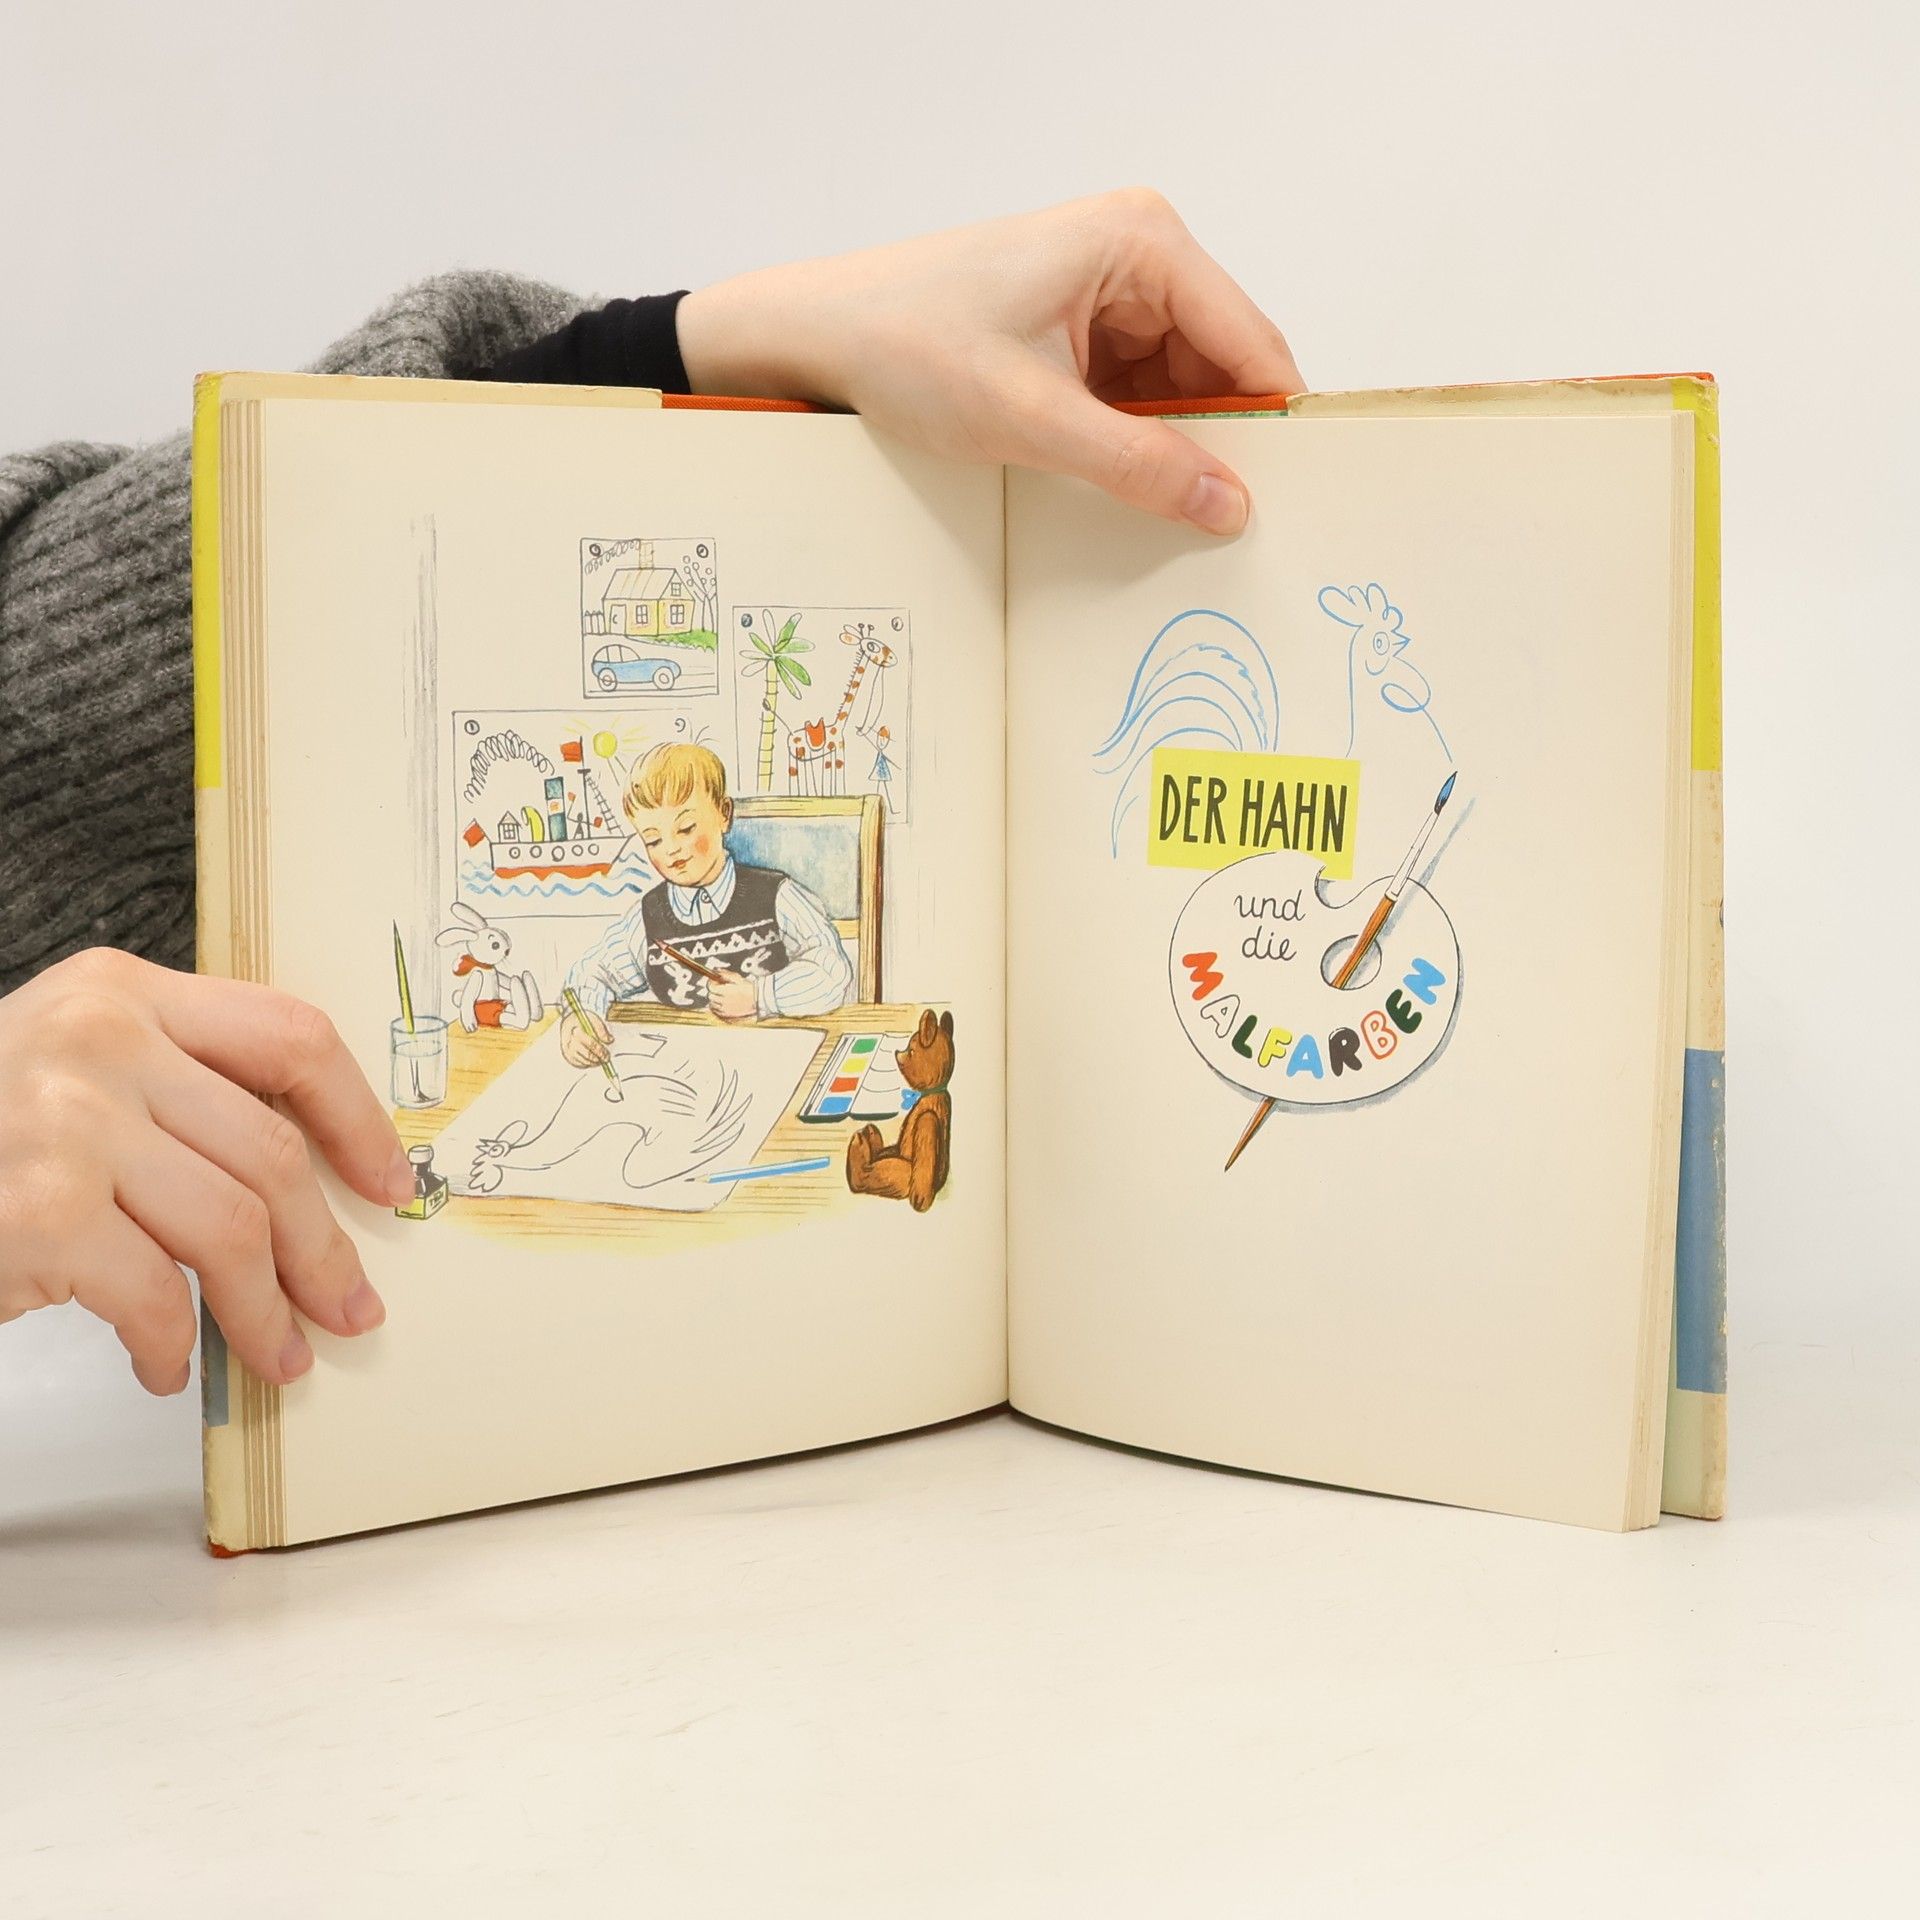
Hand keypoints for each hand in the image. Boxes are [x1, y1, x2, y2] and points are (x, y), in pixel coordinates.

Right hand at [0, 951, 411, 1395]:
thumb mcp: (75, 1070)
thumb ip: (181, 1088)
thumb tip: (317, 1177)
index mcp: (124, 990)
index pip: (290, 1036)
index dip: (359, 1118)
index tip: (390, 1183)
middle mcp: (100, 1039)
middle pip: (270, 1150)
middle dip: (324, 1247)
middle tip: (351, 1309)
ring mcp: (66, 1123)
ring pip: (233, 1226)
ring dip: (266, 1310)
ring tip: (279, 1354)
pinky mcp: (39, 1211)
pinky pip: (156, 1293)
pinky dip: (172, 1343)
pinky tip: (165, 1363)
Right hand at [559, 1005, 612, 1066]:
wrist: (569, 1021)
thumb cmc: (582, 1020)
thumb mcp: (593, 1019)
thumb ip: (601, 1030)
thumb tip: (609, 1040)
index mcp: (575, 1030)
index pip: (590, 1043)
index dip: (600, 1049)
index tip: (607, 1052)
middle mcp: (570, 1041)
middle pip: (587, 1053)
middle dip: (598, 1057)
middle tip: (606, 1058)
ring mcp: (567, 1049)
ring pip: (582, 1060)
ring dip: (593, 1062)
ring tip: (601, 1060)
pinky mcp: (567, 1055)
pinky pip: (577, 1063)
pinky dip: (586, 1064)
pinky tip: (592, 1061)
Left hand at [676, 188, 1301, 535]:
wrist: (820, 337)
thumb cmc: (907, 344)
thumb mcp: (1030, 417)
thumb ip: (1136, 465)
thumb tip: (1228, 505)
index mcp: (1143, 243)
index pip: (1250, 343)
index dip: (1275, 426)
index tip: (1295, 502)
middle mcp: (1139, 255)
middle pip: (1223, 368)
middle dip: (1225, 444)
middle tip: (1234, 531)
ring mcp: (1111, 293)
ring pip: (1183, 391)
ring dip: (1178, 452)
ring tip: (1177, 519)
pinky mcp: (1081, 332)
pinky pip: (1139, 398)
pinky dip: (1140, 446)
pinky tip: (1132, 493)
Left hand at [706, 971, 757, 1022]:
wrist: (759, 1000)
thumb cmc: (750, 989)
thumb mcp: (737, 978)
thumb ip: (725, 974)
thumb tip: (717, 971)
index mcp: (725, 991)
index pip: (710, 987)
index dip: (711, 982)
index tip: (714, 980)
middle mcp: (723, 1001)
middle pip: (710, 996)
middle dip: (712, 991)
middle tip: (718, 987)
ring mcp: (725, 1009)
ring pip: (712, 1004)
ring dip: (714, 999)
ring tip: (720, 996)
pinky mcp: (728, 1015)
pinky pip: (717, 1012)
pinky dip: (716, 1008)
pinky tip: (721, 1004)